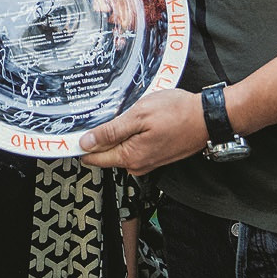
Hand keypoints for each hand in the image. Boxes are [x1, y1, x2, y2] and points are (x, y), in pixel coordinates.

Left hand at [79, 88, 206, 174]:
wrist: (207, 117)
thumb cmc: (177, 112)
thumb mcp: (139, 115)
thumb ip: (111, 131)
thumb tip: (87, 143)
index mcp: (130, 156)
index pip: (94, 158)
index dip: (80, 146)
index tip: (69, 136)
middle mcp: (137, 165)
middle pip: (106, 154)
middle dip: (97, 138)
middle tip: (92, 117)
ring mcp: (148, 161)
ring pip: (120, 150)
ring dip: (114, 135)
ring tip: (115, 114)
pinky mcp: (156, 155)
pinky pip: (133, 148)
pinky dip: (128, 136)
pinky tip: (131, 120)